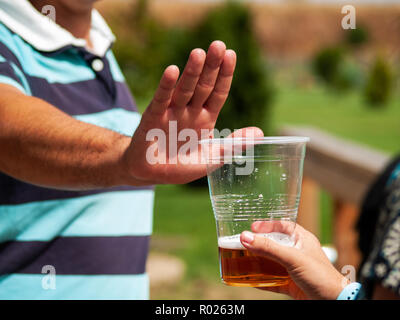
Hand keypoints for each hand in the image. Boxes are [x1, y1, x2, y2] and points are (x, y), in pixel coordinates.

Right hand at [124, 40, 262, 183]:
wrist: (151, 173)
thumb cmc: (180, 166)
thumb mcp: (211, 158)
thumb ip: (233, 145)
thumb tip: (261, 133)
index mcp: (205, 118)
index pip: (218, 93)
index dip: (225, 75)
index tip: (231, 55)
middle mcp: (190, 111)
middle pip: (203, 86)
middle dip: (211, 67)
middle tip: (218, 45)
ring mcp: (172, 112)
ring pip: (184, 89)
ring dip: (192, 72)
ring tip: (199, 53)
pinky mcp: (153, 117)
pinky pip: (161, 99)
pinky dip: (167, 86)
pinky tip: (172, 71)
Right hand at [240, 222, 348, 299]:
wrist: (334, 303)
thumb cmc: (322, 277)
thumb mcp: (293, 258)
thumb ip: (269, 248)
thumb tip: (246, 237)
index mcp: (302, 240)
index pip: (283, 227)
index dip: (268, 225)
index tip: (252, 227)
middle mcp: (298, 253)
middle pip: (274, 244)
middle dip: (258, 245)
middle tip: (243, 244)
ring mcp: (294, 269)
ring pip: (272, 263)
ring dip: (258, 262)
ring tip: (244, 260)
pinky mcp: (292, 284)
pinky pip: (273, 281)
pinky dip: (262, 280)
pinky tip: (251, 280)